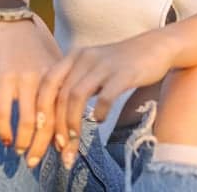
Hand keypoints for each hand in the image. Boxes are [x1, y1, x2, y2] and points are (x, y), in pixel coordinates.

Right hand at [0, 17, 61, 166]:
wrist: (10, 21)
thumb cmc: (32, 47)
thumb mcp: (52, 64)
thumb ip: (59, 87)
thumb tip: (66, 116)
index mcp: (62, 76)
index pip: (67, 112)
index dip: (65, 135)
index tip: (63, 152)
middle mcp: (47, 78)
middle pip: (51, 121)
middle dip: (45, 146)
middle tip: (38, 162)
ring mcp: (25, 78)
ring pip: (31, 120)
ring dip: (26, 142)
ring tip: (22, 154)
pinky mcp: (4, 77)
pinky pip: (5, 110)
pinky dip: (5, 129)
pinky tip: (6, 140)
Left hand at [36, 31, 175, 167]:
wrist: (156, 46)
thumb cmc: (121, 64)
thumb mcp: (93, 69)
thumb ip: (75, 85)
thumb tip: (57, 121)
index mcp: (73, 56)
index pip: (47, 84)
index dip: (40, 111)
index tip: (40, 136)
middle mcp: (84, 57)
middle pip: (59, 94)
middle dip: (56, 126)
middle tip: (59, 149)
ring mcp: (103, 64)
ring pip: (76, 96)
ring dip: (72, 123)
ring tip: (74, 142)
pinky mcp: (124, 72)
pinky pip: (106, 96)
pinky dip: (99, 112)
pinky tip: (100, 121)